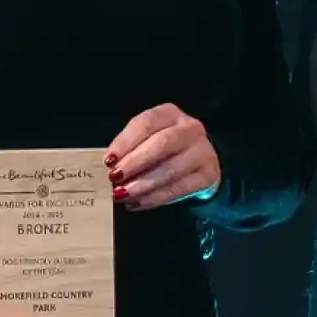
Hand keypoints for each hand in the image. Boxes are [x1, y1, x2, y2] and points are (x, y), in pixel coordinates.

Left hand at [106, 104, 220, 211]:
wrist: (199, 164)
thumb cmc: (164, 150)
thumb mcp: (147, 140)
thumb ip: (130, 149)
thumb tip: (110, 166)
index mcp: (169, 113)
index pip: (146, 123)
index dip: (125, 142)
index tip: (108, 160)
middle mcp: (190, 128)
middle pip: (161, 144)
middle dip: (134, 162)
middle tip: (114, 178)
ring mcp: (203, 151)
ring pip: (171, 169)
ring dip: (142, 184)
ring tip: (122, 195)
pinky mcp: (208, 175)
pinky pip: (179, 188)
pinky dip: (155, 198)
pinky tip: (138, 203)